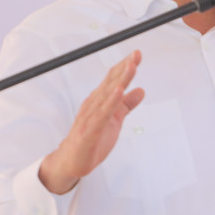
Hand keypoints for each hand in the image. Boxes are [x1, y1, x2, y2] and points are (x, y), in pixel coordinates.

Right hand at [38, 51, 145, 193]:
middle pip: (111, 82)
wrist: (72, 161)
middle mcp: (94, 104)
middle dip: (125, 68)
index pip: (114, 79)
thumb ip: (127, 104)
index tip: (137, 53)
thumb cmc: (92, 139)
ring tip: (131, 67)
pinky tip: (119, 91)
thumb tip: (141, 90)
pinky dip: (111, 101)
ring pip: (108, 94)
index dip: (125, 66)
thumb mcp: (115, 120)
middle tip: (137, 54)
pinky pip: (102, 113)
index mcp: (100, 100)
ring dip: (120, 79)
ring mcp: (91, 116)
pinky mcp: (91, 130)